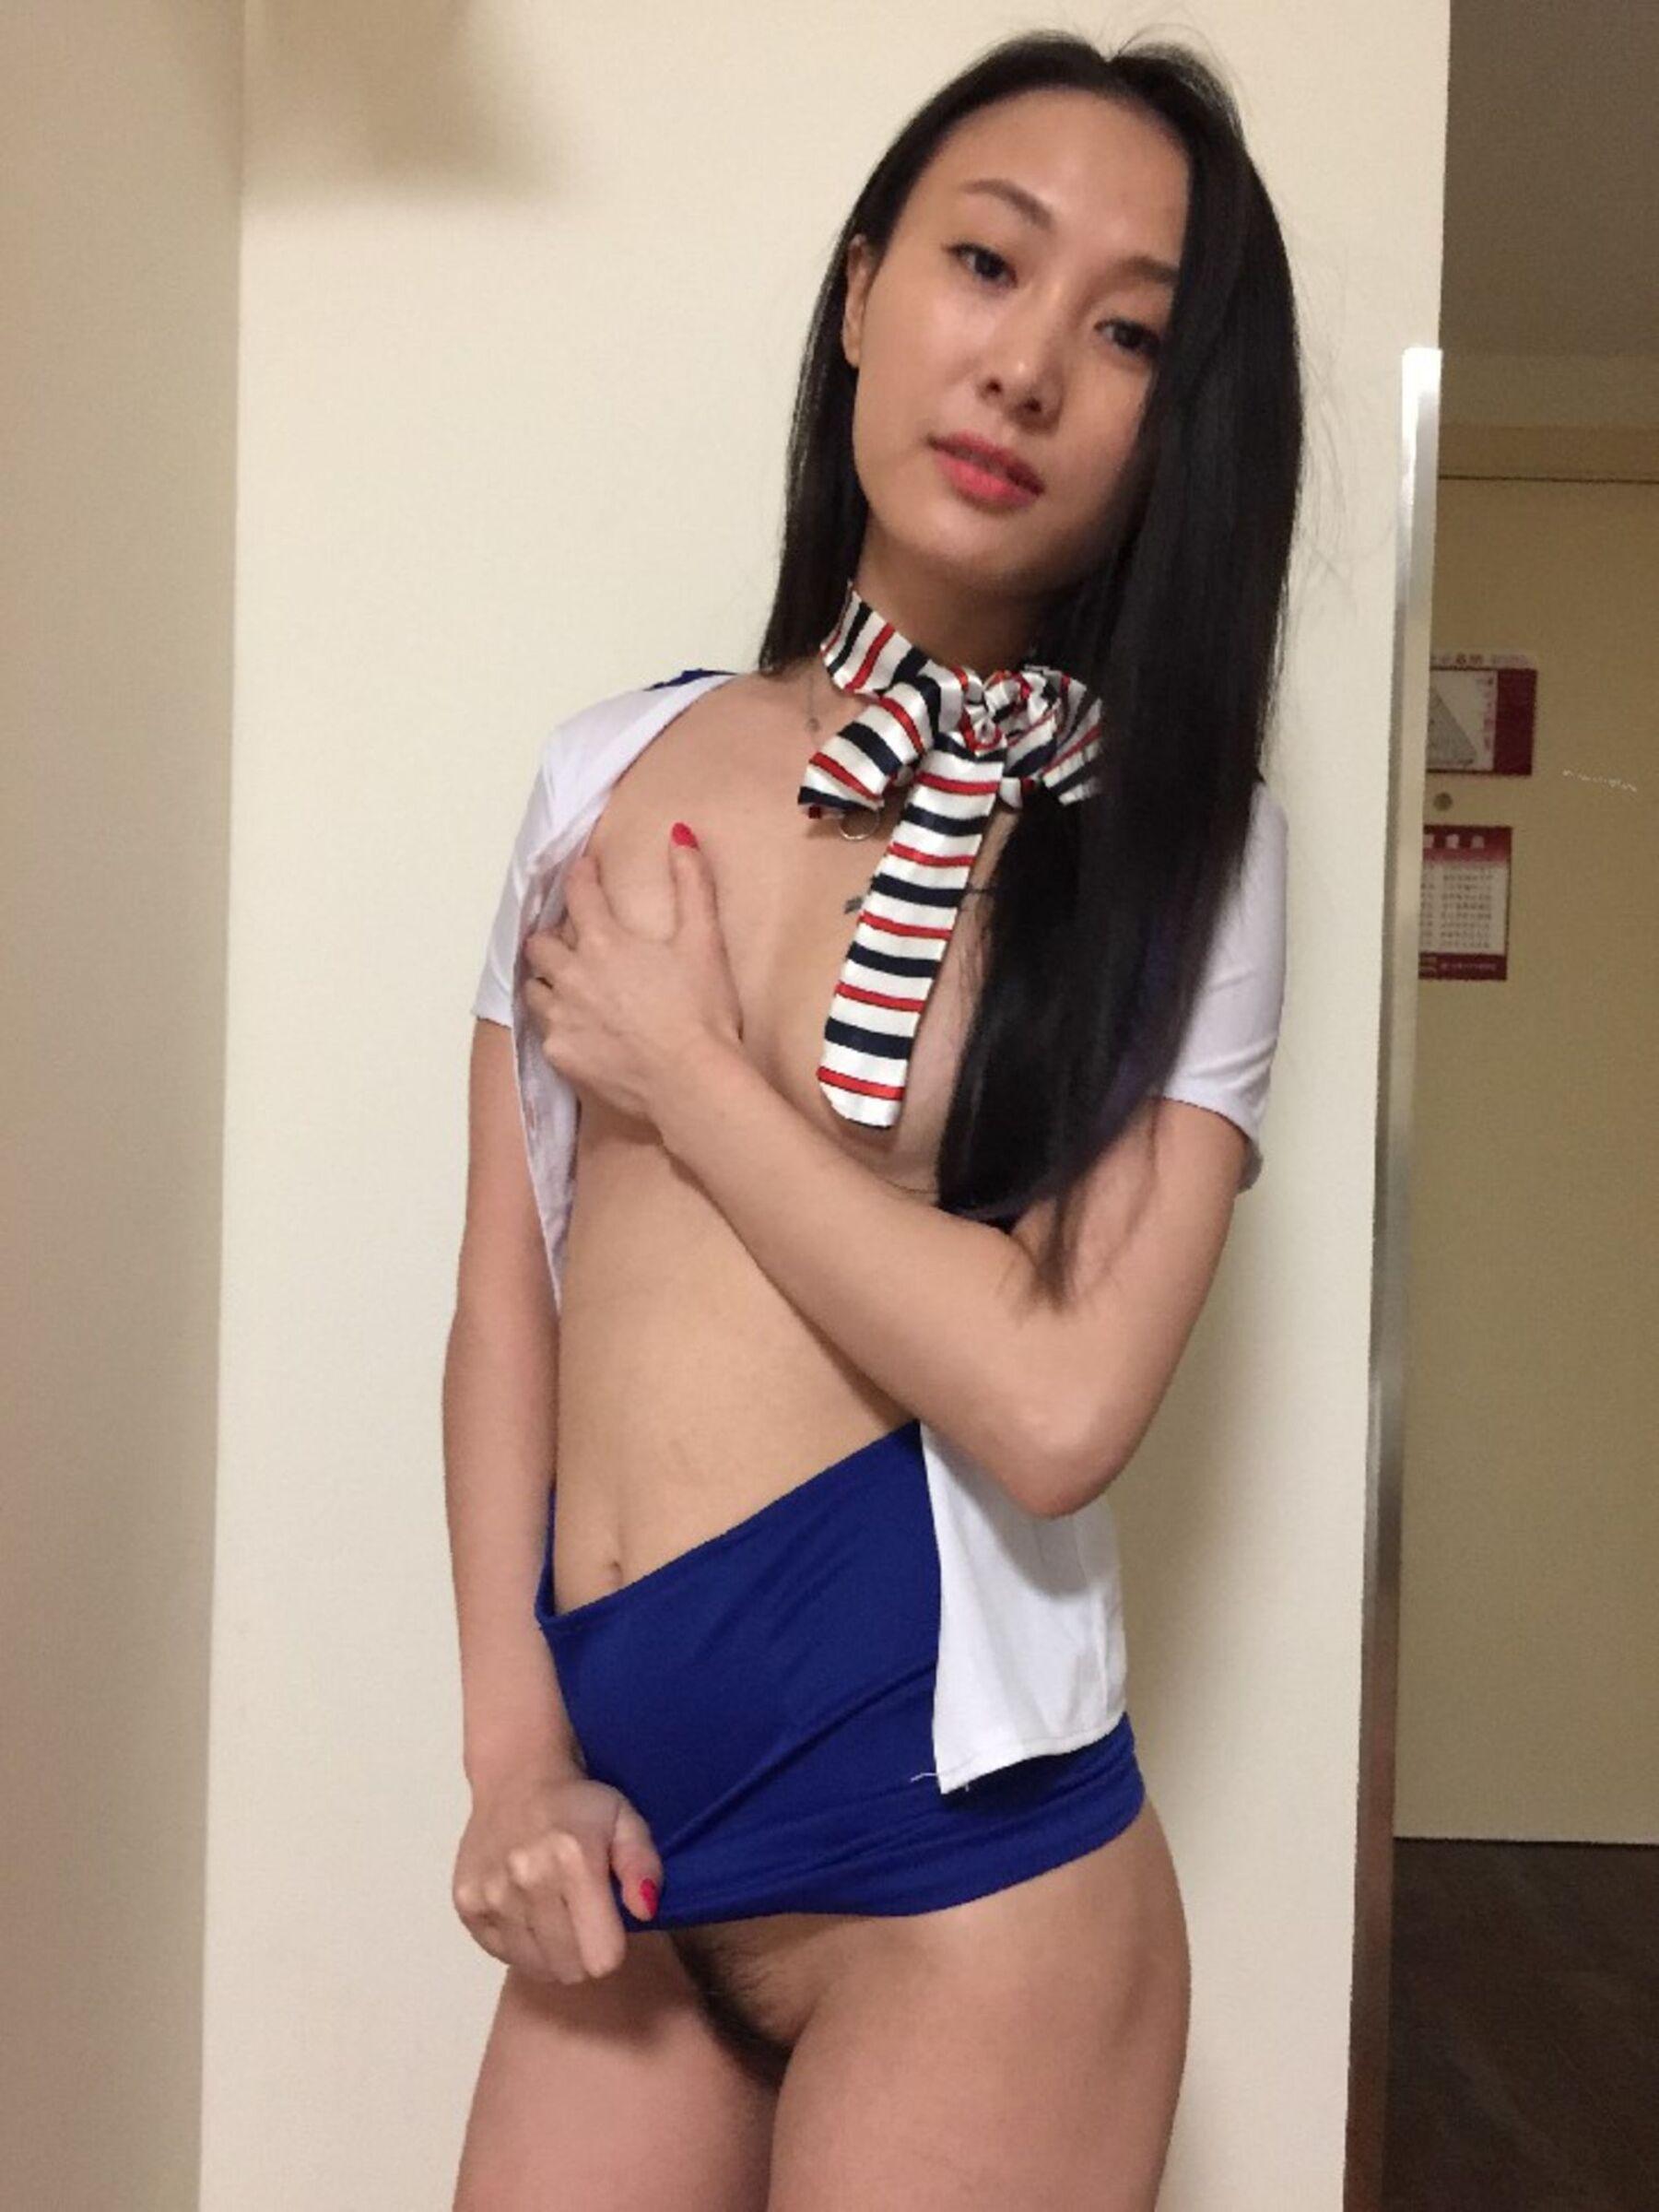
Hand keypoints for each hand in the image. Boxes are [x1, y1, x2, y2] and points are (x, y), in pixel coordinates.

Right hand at [452, 1765, 665, 1983]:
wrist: (516, 1778)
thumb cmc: (579, 1805)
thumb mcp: (626, 1820)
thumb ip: (643, 1865)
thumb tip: (644, 1910)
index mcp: (574, 1859)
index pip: (601, 1957)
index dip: (612, 1946)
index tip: (609, 1922)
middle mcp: (527, 1880)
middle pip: (569, 1969)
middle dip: (584, 1952)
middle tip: (582, 1917)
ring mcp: (491, 1894)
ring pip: (536, 1968)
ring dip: (552, 1951)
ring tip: (554, 1912)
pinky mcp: (466, 1904)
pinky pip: (503, 1956)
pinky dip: (520, 1944)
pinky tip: (526, 1910)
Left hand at [521, 828, 742, 1126]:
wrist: (691, 1082)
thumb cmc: (702, 1012)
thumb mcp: (704, 941)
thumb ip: (692, 884)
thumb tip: (680, 834)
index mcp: (605, 942)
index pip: (580, 894)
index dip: (581, 877)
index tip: (583, 871)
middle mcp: (573, 976)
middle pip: (540, 944)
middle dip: (551, 936)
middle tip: (569, 938)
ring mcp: (562, 1018)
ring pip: (534, 988)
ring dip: (546, 981)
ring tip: (565, 985)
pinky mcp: (562, 1055)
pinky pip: (546, 1032)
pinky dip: (558, 1025)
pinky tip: (577, 1029)